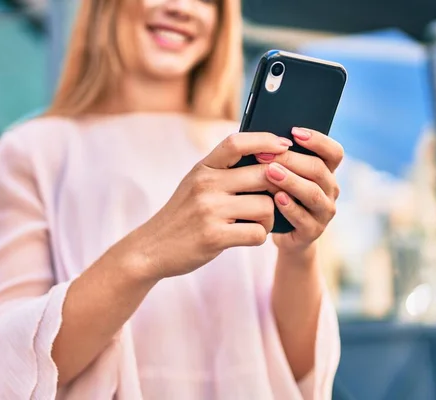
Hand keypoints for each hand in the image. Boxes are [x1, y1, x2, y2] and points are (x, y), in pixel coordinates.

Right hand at [134, 132, 291, 279]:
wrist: (151, 248)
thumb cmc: (183, 215)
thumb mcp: (195, 184)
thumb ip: (223, 170)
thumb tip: (269, 157)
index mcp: (203, 168)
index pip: (237, 142)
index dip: (265, 140)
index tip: (284, 145)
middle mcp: (206, 184)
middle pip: (264, 174)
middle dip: (278, 187)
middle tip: (277, 197)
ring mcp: (209, 211)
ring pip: (266, 206)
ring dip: (270, 218)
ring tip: (257, 223)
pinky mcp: (214, 237)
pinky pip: (257, 233)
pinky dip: (259, 237)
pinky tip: (247, 237)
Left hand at [255, 127, 343, 255]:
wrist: (278, 231)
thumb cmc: (277, 194)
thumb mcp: (282, 174)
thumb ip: (281, 159)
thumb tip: (264, 138)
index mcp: (326, 172)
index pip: (334, 152)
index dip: (318, 140)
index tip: (294, 132)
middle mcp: (330, 190)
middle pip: (318, 170)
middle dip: (291, 159)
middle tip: (267, 153)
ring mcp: (324, 212)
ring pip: (313, 193)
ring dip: (291, 181)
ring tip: (270, 172)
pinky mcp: (312, 231)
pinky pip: (304, 218)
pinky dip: (290, 207)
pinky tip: (276, 198)